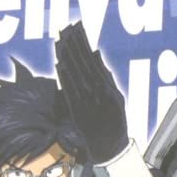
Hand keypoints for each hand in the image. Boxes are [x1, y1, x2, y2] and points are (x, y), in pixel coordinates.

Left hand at [55, 22, 128, 163]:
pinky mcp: (77, 111)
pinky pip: (69, 92)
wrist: (110, 147)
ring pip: (75, 76)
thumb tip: (95, 54)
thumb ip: (106, 75)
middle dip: (74, 46)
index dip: (84, 45)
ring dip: (67, 58)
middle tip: (66, 29)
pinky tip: (59, 65)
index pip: (93, 61)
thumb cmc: (114, 120)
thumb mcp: (117, 97)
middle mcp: (98, 93)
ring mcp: (87, 102)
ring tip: (60, 41)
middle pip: (83, 65)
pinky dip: (64, 78)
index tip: (77, 30)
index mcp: (109, 87)